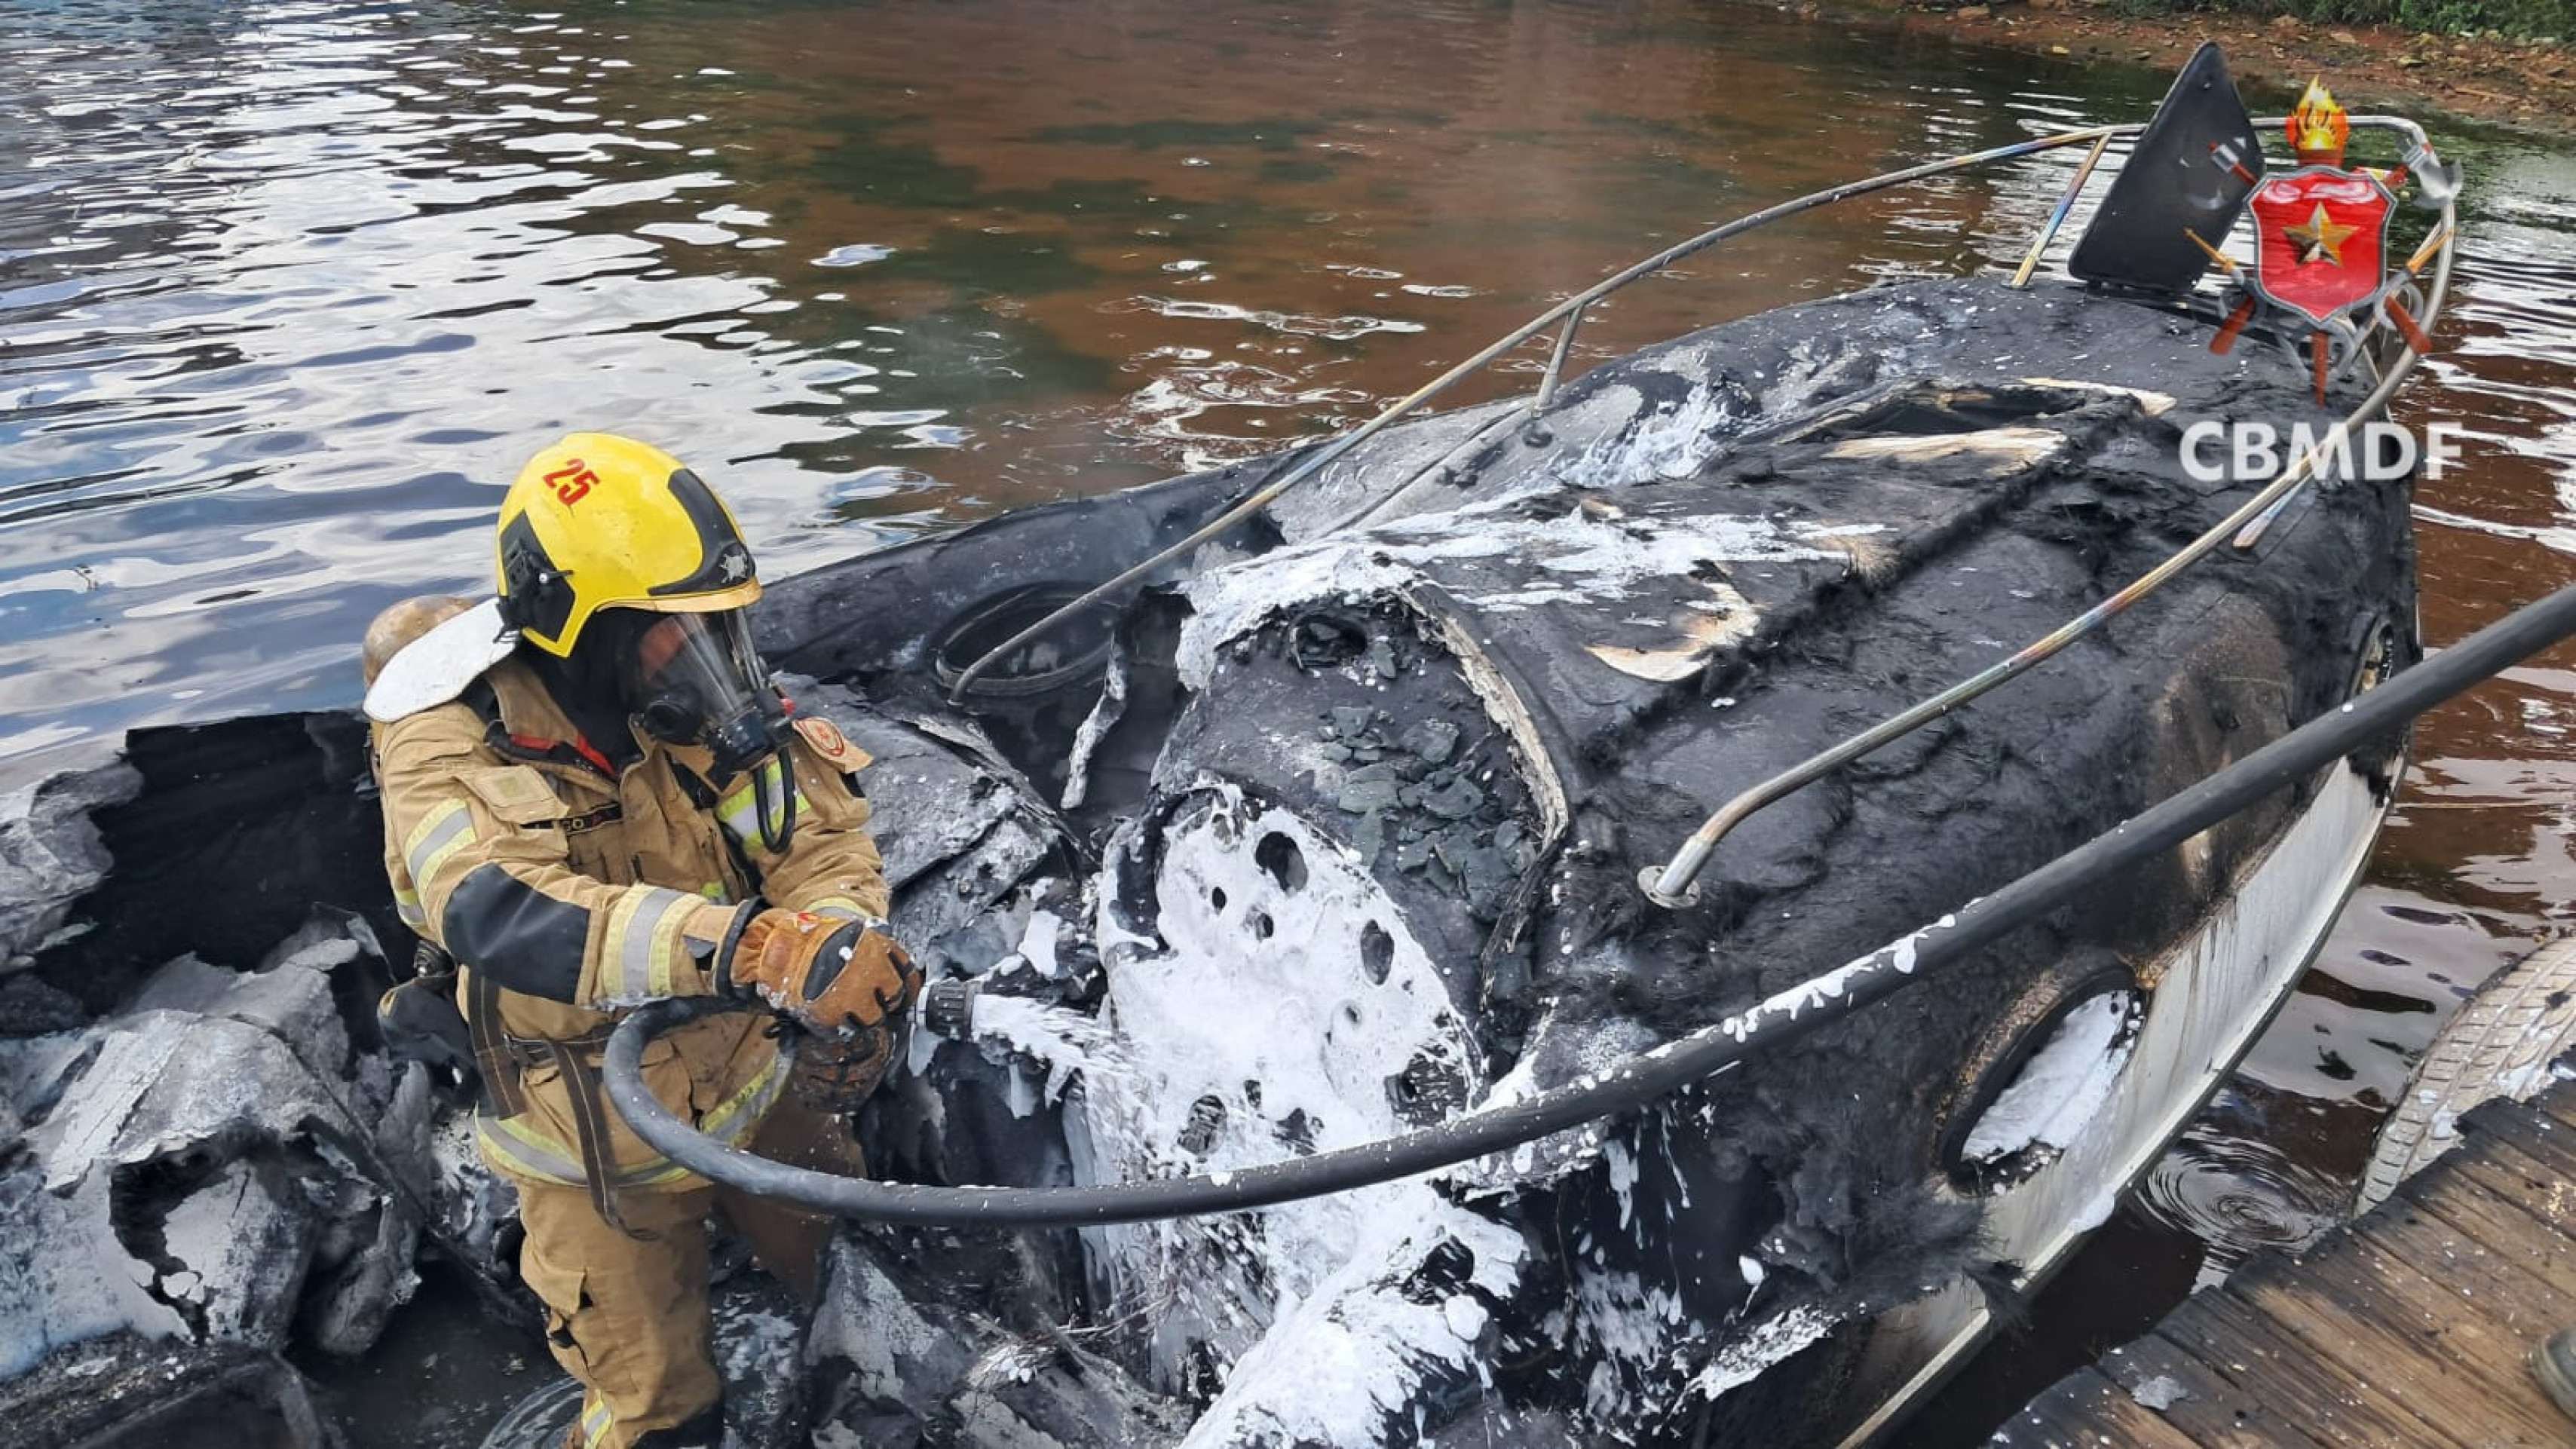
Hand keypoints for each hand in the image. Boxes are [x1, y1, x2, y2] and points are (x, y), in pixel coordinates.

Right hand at [722, 908, 919, 1031]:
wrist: (777, 947)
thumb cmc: (813, 939)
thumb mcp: (852, 935)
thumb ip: (876, 954)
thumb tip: (895, 974)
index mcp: (878, 948)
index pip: (909, 976)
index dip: (907, 988)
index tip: (904, 993)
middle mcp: (871, 972)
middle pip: (893, 999)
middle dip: (886, 1002)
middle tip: (874, 1001)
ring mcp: (852, 996)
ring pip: (872, 1019)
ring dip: (863, 1017)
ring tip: (849, 1008)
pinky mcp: (831, 1015)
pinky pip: (844, 1028)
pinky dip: (839, 1025)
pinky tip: (832, 1014)